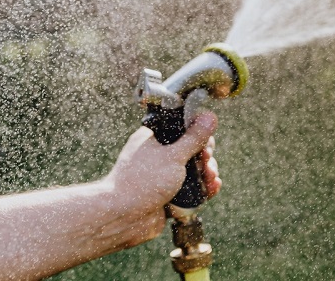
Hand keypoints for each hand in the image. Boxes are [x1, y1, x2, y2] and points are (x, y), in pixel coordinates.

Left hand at [104, 112, 220, 244]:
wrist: (123, 218)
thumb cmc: (142, 182)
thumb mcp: (173, 156)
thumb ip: (194, 138)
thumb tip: (210, 116)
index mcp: (153, 139)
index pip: (182, 129)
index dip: (198, 135)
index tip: (205, 144)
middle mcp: (157, 156)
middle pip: (192, 151)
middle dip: (205, 158)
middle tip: (206, 163)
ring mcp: (163, 176)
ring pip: (193, 170)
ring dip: (207, 173)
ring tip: (211, 179)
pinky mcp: (168, 194)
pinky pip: (191, 188)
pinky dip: (202, 188)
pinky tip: (211, 189)